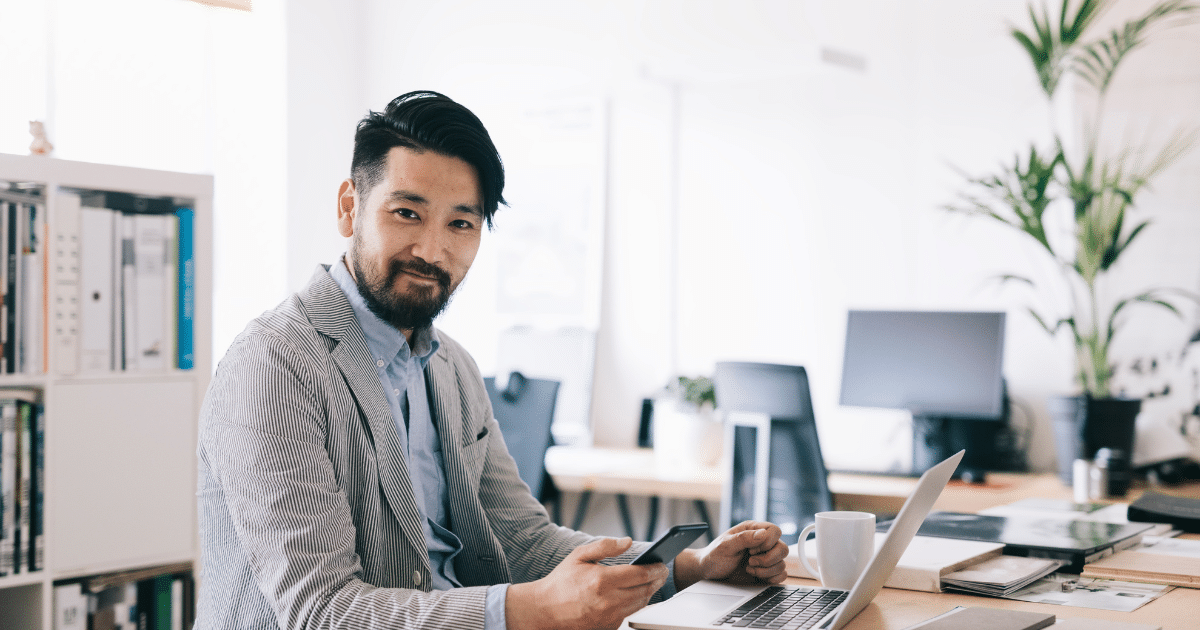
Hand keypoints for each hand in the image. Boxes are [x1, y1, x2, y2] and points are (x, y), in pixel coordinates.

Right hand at [506, 537, 669, 629]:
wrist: (545, 610)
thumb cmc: (562, 581)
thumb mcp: (579, 556)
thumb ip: (605, 546)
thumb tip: (627, 541)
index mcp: (602, 580)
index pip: (641, 574)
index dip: (655, 568)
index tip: (661, 563)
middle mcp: (608, 601)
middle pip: (645, 590)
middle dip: (657, 579)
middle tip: (661, 571)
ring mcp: (609, 617)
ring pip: (640, 604)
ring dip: (649, 592)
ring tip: (651, 581)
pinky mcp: (608, 627)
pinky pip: (630, 614)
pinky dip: (636, 604)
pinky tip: (636, 594)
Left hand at [675, 521, 788, 589]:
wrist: (709, 572)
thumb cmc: (714, 555)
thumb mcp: (725, 545)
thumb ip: (743, 538)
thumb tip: (763, 534)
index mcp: (753, 530)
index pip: (775, 531)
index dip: (767, 542)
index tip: (751, 550)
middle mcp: (762, 543)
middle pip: (783, 548)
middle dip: (768, 559)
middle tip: (750, 561)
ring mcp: (765, 558)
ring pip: (782, 563)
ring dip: (766, 570)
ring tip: (749, 569)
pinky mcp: (766, 572)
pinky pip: (782, 575)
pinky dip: (772, 578)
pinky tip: (757, 576)